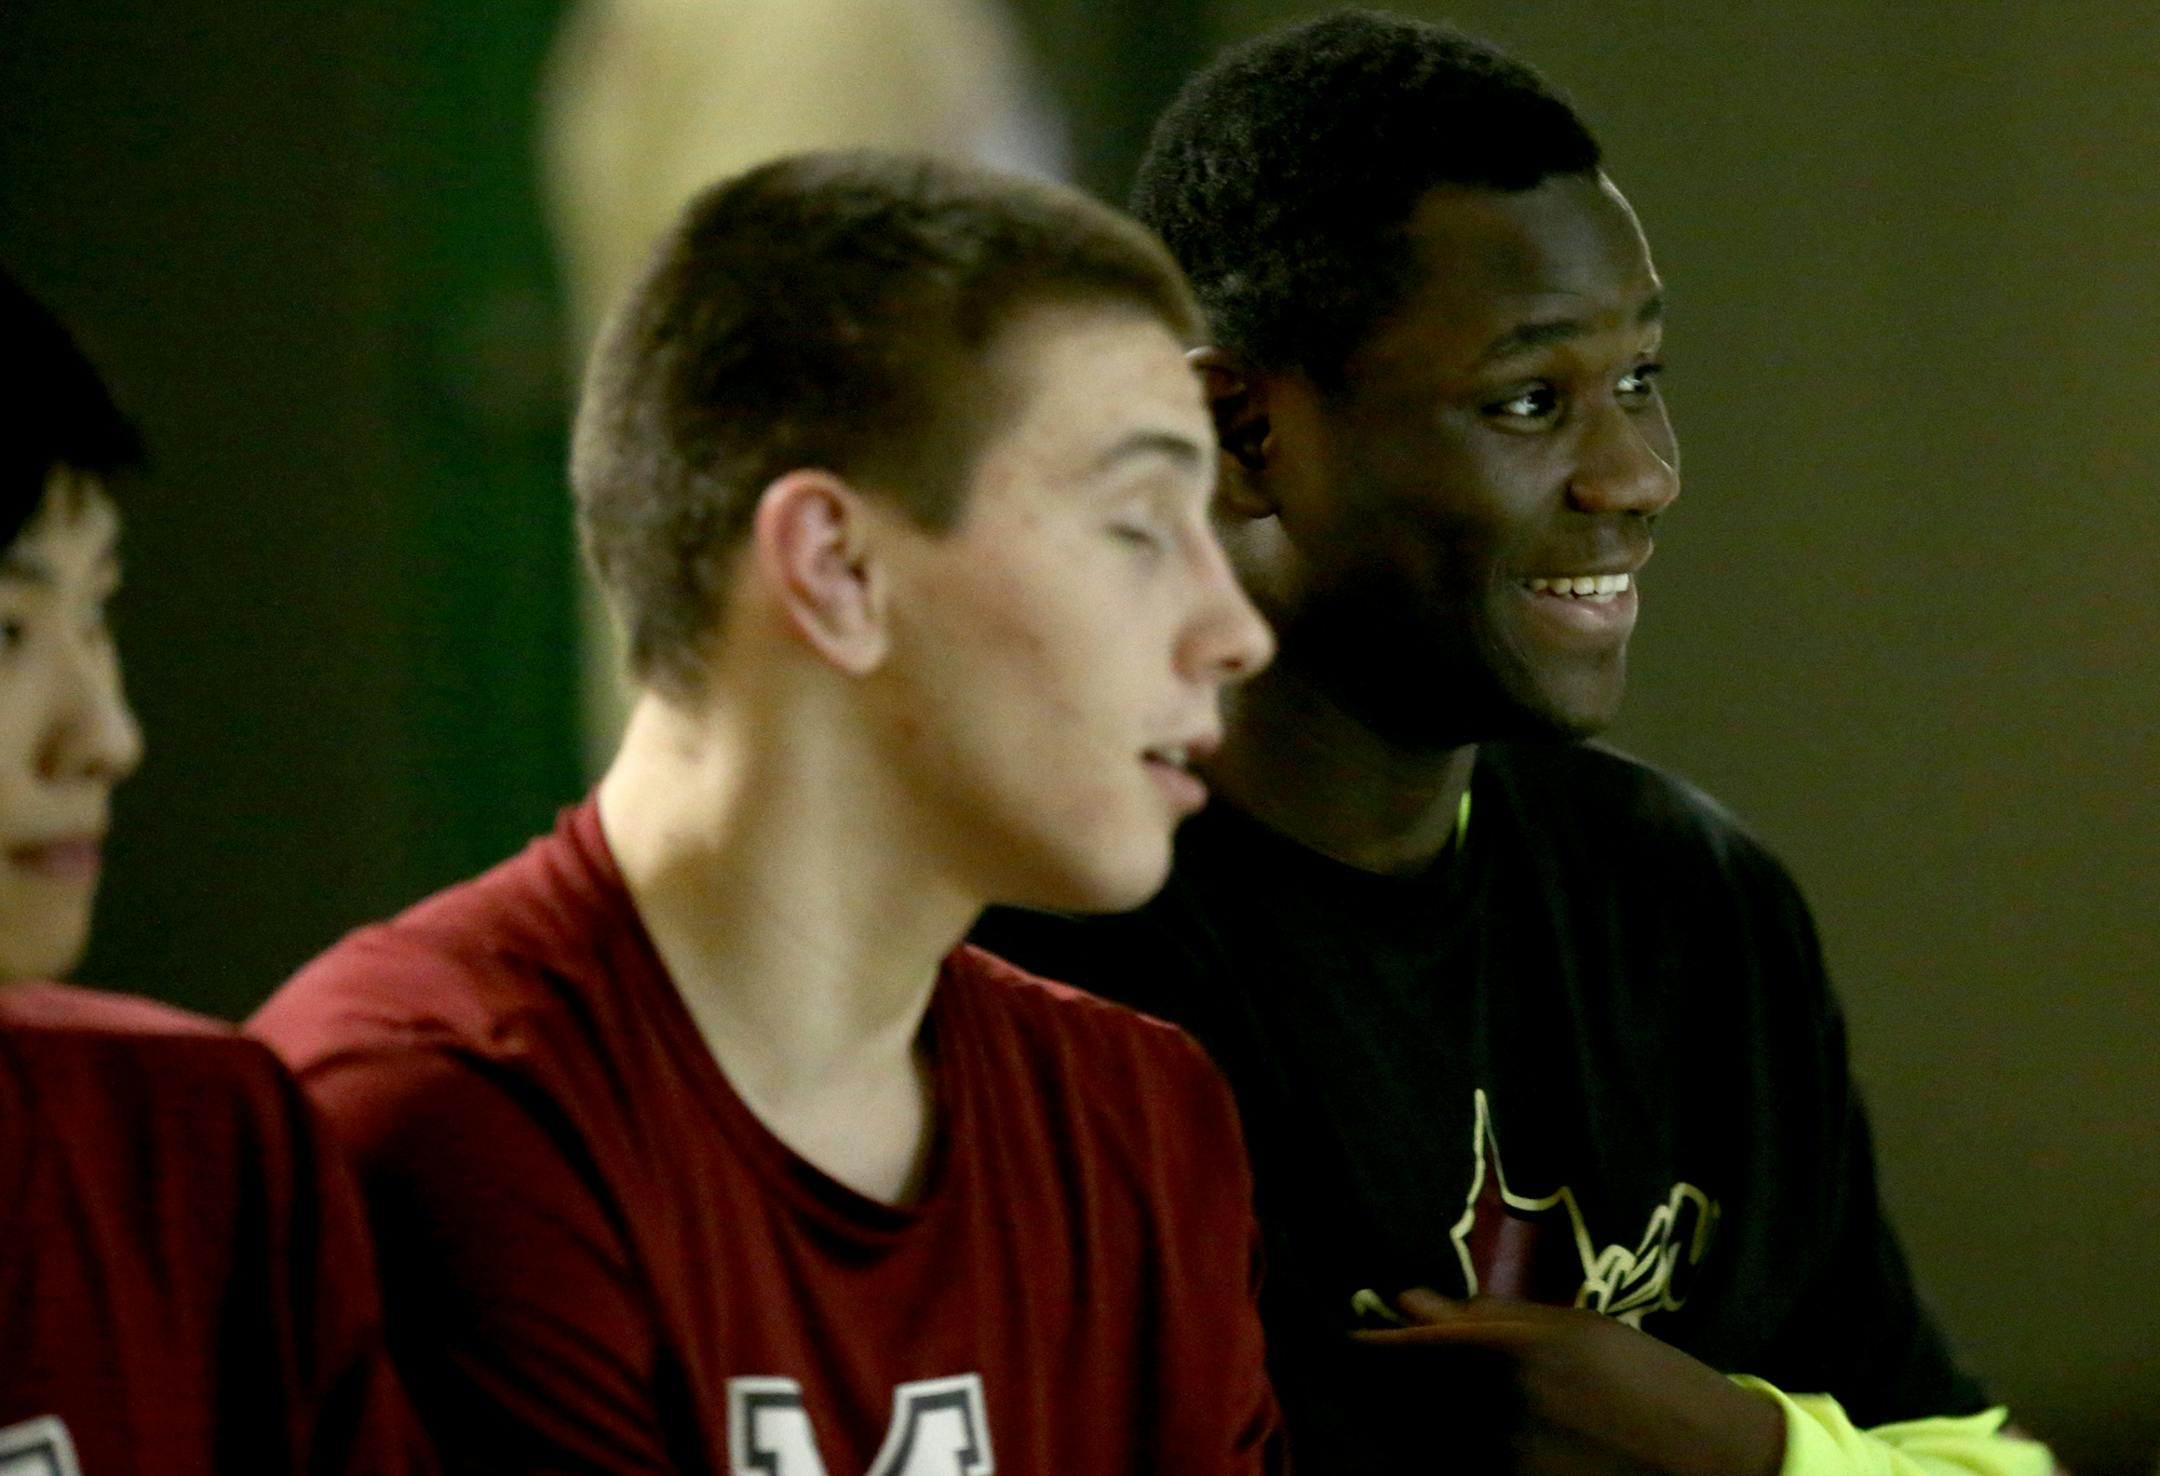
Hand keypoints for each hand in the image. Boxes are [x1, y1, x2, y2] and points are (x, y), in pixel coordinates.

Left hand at [1352, 1290, 1785, 1475]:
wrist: (1713, 1463)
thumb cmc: (1647, 1379)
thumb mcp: (1574, 1328)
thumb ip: (1486, 1316)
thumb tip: (1405, 1300)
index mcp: (1505, 1352)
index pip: (1393, 1352)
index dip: (1359, 1344)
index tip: (1348, 1332)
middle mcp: (1491, 1411)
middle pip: (1393, 1400)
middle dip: (1378, 1382)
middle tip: (1377, 1363)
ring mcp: (1498, 1464)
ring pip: (1419, 1439)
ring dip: (1409, 1418)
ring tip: (1429, 1399)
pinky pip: (1453, 1467)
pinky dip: (1446, 1451)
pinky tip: (1468, 1435)